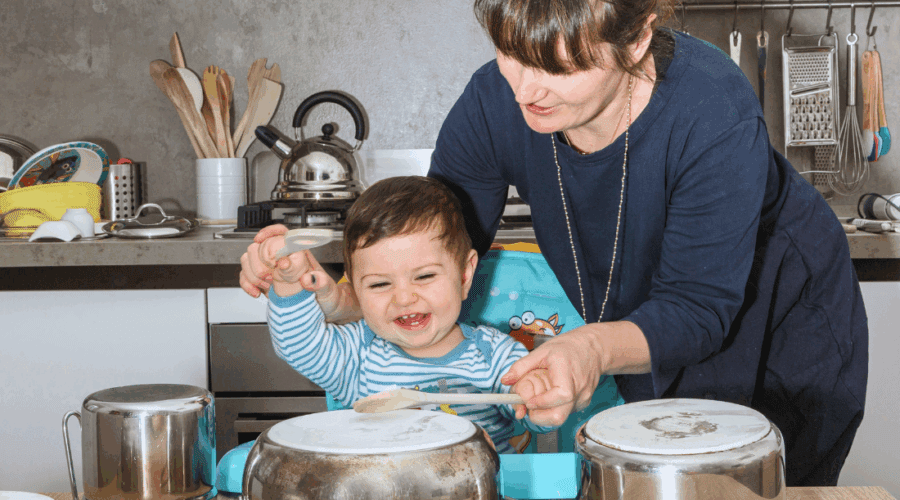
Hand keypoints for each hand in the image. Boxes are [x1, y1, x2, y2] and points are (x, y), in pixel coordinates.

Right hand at [239, 224, 363, 322]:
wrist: (325, 311)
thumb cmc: (329, 296)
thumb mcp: (329, 290)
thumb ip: (321, 283)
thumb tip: (308, 279)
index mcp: (300, 255)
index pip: (282, 234)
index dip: (269, 232)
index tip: (260, 239)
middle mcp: (284, 259)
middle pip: (260, 246)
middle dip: (260, 261)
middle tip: (271, 277)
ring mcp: (273, 270)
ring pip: (249, 259)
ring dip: (252, 273)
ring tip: (267, 285)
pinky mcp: (265, 282)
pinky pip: (247, 276)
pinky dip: (247, 284)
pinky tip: (256, 292)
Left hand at [500, 321, 649, 426]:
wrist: (594, 349)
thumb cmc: (568, 348)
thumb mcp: (541, 351)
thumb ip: (521, 366)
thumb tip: (505, 380)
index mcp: (567, 372)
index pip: (561, 395)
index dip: (542, 402)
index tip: (528, 402)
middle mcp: (578, 389)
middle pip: (559, 416)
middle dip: (538, 416)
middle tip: (527, 406)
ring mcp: (582, 399)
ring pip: (560, 417)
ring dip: (543, 413)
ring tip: (538, 398)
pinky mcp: (582, 403)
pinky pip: (564, 411)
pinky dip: (552, 408)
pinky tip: (550, 395)